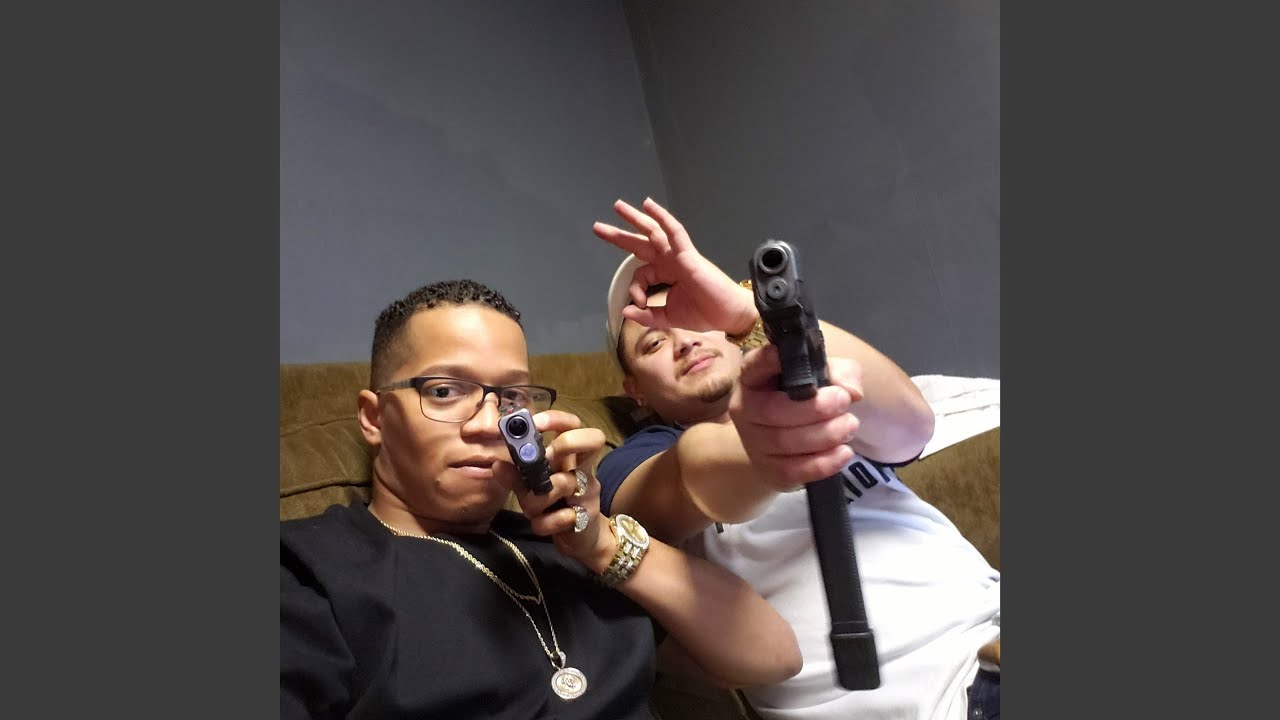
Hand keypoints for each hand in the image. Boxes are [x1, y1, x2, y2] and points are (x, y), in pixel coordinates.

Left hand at [501, 410, 616, 573]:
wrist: (583, 540)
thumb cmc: (556, 506)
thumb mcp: (533, 489)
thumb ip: (517, 476)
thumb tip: (496, 464)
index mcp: (571, 457)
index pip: (575, 425)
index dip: (557, 418)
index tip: (535, 423)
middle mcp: (584, 469)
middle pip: (592, 438)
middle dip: (561, 446)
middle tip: (541, 465)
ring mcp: (588, 492)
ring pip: (561, 483)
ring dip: (536, 500)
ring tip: (532, 510)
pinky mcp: (586, 517)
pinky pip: (559, 517)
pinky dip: (544, 523)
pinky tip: (543, 524)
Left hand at [592, 198, 756, 334]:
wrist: (728, 315)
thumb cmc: (704, 313)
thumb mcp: (668, 318)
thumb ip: (647, 315)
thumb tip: (626, 310)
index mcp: (665, 274)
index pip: (640, 274)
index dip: (634, 289)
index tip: (639, 305)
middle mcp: (670, 261)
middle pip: (641, 243)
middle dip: (619, 235)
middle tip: (598, 227)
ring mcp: (679, 256)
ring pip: (654, 232)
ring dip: (636, 218)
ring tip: (618, 206)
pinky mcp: (689, 255)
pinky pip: (675, 232)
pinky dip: (662, 218)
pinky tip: (649, 206)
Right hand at [729, 346, 865, 489]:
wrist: (791, 444)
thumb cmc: (805, 399)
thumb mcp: (825, 376)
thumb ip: (841, 372)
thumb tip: (851, 391)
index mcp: (754, 377)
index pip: (754, 365)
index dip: (768, 360)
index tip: (786, 356)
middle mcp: (745, 408)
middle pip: (772, 410)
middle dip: (814, 407)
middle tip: (844, 401)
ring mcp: (753, 442)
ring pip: (784, 441)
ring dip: (824, 434)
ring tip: (850, 425)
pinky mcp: (769, 469)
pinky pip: (793, 470)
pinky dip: (823, 463)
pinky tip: (845, 452)